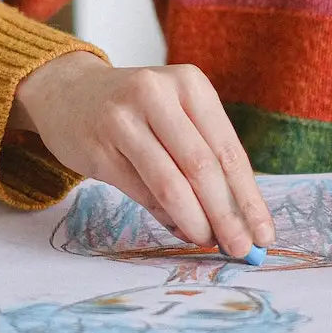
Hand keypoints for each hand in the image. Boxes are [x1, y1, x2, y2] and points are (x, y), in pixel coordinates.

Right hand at [10, 52, 274, 256]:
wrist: (67, 92)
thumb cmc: (137, 110)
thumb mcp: (176, 115)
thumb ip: (204, 160)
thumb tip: (233, 223)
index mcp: (189, 84)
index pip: (227, 149)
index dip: (248, 196)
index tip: (264, 232)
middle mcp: (156, 93)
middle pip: (202, 166)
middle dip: (226, 215)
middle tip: (240, 249)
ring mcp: (123, 118)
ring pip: (170, 182)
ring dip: (194, 220)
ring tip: (208, 242)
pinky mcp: (98, 146)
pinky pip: (140, 190)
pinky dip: (164, 215)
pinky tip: (178, 228)